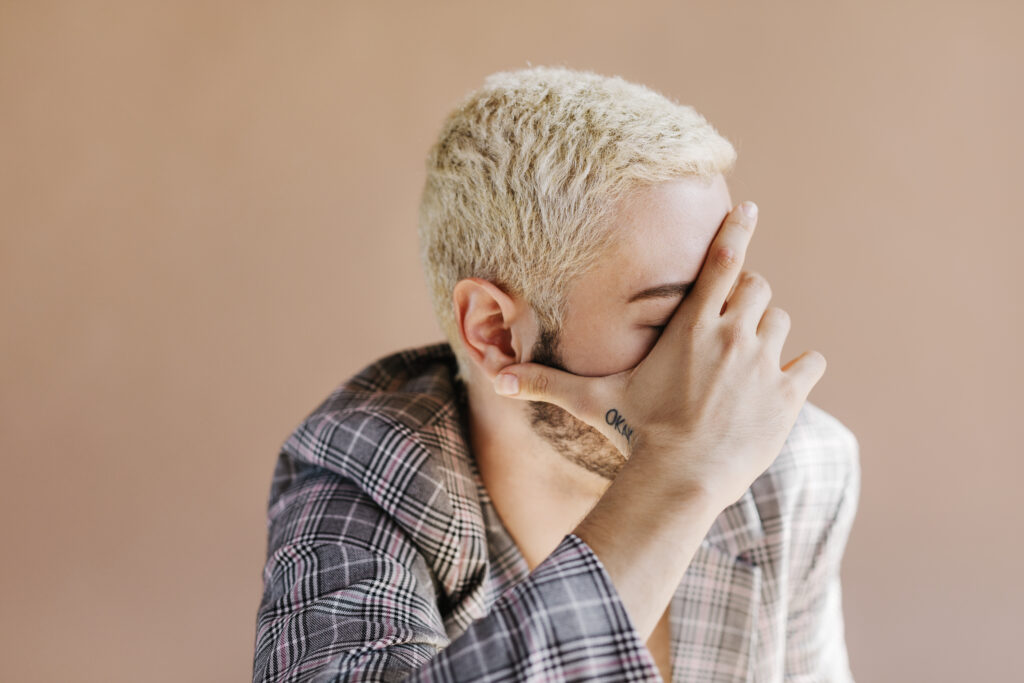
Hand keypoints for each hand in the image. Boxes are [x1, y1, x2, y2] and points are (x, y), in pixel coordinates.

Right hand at [492, 201, 825, 506]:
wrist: (680, 480)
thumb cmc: (634, 434)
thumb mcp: (591, 400)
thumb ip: (546, 383)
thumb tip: (494, 378)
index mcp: (692, 325)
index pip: (722, 259)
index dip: (736, 228)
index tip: (748, 209)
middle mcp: (733, 334)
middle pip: (759, 286)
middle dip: (746, 297)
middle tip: (730, 323)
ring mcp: (765, 363)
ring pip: (782, 323)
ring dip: (768, 333)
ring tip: (749, 359)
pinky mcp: (788, 395)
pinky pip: (811, 363)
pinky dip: (800, 369)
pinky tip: (782, 383)